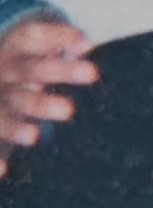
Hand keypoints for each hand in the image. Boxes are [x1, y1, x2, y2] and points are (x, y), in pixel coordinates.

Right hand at [0, 18, 97, 173]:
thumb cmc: (19, 65)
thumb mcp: (30, 47)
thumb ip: (57, 42)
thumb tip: (86, 44)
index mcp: (15, 49)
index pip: (33, 37)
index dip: (58, 37)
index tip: (88, 45)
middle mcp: (5, 72)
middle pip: (30, 71)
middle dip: (56, 76)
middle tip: (86, 83)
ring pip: (9, 108)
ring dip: (16, 124)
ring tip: (34, 136)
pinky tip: (3, 170)